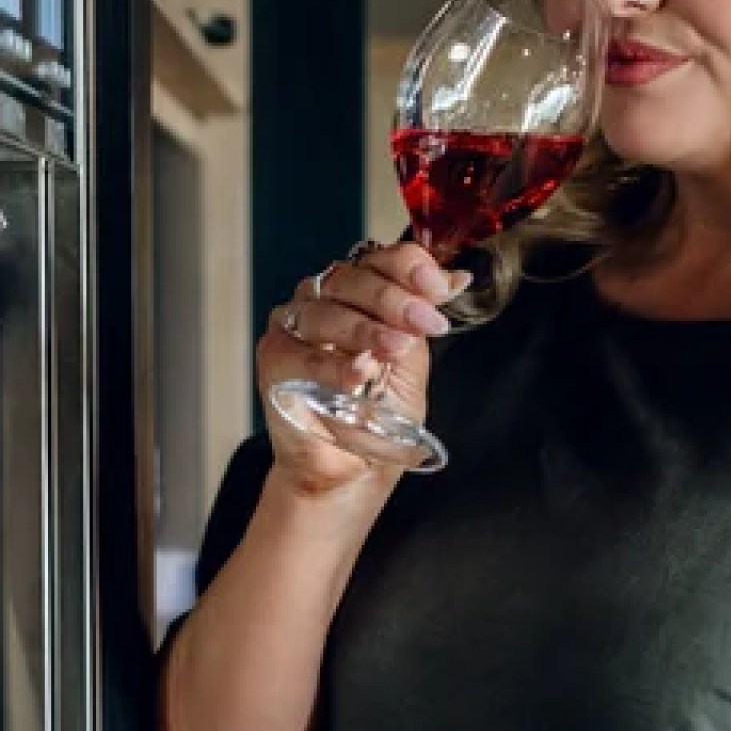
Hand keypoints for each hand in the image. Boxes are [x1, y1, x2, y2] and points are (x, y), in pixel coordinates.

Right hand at [257, 242, 471, 495]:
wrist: (351, 470)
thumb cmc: (378, 418)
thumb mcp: (412, 365)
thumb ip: (421, 323)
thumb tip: (457, 277)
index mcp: (357, 292)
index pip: (380, 260)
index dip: (409, 267)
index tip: (437, 287)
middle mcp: (321, 300)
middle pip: (351, 279)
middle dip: (392, 298)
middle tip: (424, 321)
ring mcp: (292, 326)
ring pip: (326, 312)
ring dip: (364, 330)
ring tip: (395, 348)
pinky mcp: (273, 359)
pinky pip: (303, 356)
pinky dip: (332, 364)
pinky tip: (358, 372)